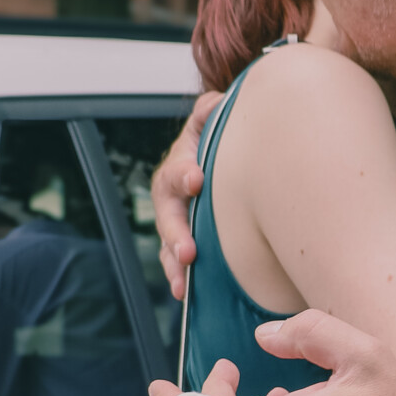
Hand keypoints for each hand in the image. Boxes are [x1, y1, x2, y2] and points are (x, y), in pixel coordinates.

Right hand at [150, 94, 220, 297]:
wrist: (226, 164)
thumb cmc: (218, 143)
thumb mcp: (212, 121)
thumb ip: (211, 111)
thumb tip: (220, 103)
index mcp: (181, 162)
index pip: (179, 167)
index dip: (185, 172)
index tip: (197, 179)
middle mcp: (173, 194)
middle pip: (169, 214)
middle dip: (176, 233)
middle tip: (188, 251)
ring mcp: (176, 219)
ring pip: (168, 243)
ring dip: (174, 263)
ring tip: (183, 283)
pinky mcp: (183, 241)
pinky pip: (175, 261)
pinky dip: (178, 277)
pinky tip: (184, 293)